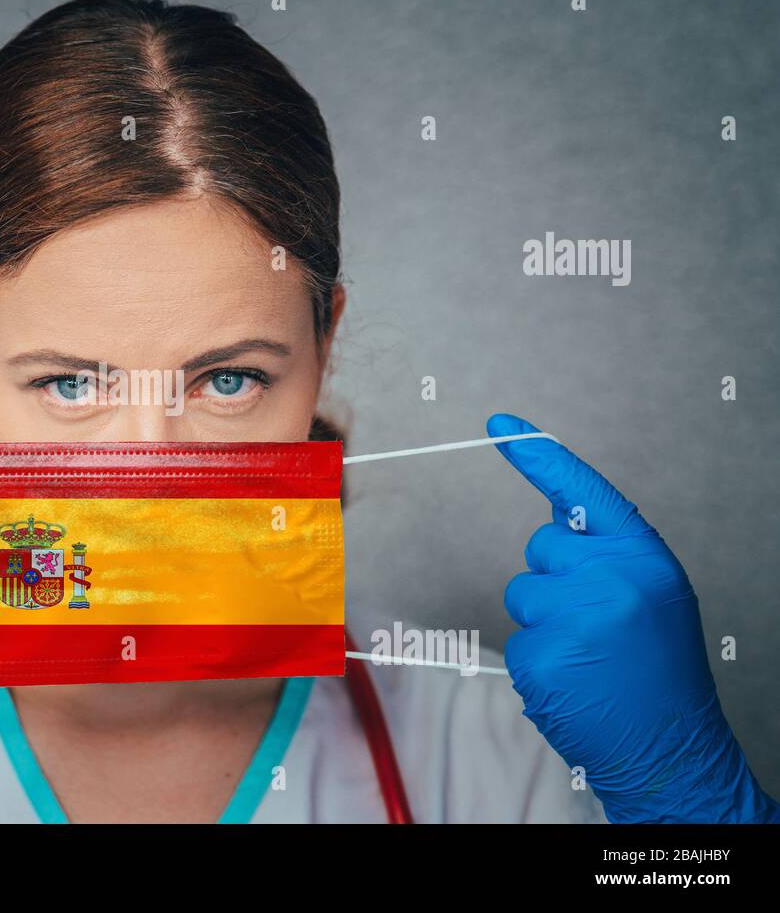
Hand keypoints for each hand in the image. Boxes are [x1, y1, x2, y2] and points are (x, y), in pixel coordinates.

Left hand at [488, 413, 777, 823]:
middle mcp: (609, 579)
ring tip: (589, 657)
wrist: (673, 749)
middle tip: (596, 624)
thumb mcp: (651, 595)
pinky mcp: (542, 657)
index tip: (499, 423)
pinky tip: (574, 682)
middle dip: (555, 579)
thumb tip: (553, 518)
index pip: (582, 492)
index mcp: (642, 557)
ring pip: (522, 594)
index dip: (539, 456)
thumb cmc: (659, 669)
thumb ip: (606, 554)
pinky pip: (516, 640)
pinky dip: (537, 662)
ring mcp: (573, 618)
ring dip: (544, 622)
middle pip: (540, 548)